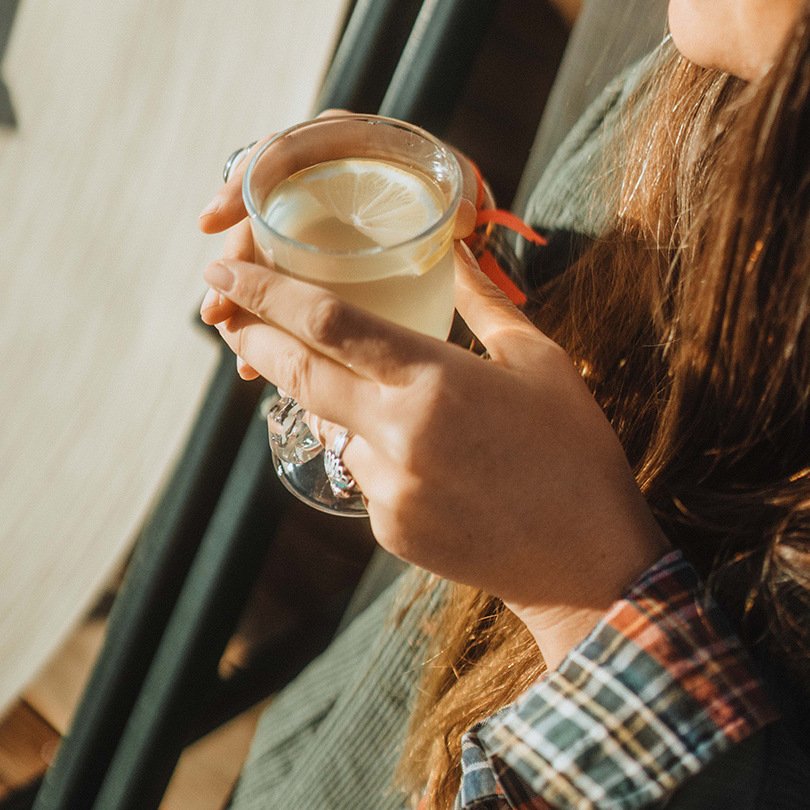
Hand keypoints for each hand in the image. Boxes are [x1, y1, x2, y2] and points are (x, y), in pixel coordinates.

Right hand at [197, 114, 478, 325]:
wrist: (443, 200)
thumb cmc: (442, 183)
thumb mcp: (447, 181)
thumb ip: (453, 195)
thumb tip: (460, 220)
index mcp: (336, 141)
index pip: (276, 155)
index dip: (240, 186)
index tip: (214, 222)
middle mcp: (310, 173)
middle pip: (257, 215)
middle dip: (234, 264)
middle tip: (218, 308)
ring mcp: (304, 213)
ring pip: (262, 253)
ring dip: (244, 297)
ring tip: (234, 339)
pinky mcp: (306, 250)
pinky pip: (278, 279)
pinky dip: (269, 315)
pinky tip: (261, 354)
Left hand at [203, 243, 668, 666]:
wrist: (590, 564)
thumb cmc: (574, 449)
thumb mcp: (539, 360)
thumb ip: (484, 301)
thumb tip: (458, 245)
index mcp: (433, 378)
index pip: (326, 322)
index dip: (265, 293)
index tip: (221, 274)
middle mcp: (397, 431)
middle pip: (297, 373)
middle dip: (251, 335)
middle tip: (220, 310)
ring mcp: (387, 487)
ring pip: (330, 423)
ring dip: (324, 395)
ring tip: (354, 376)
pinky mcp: (387, 528)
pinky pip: (361, 471)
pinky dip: (372, 446)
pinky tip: (428, 452)